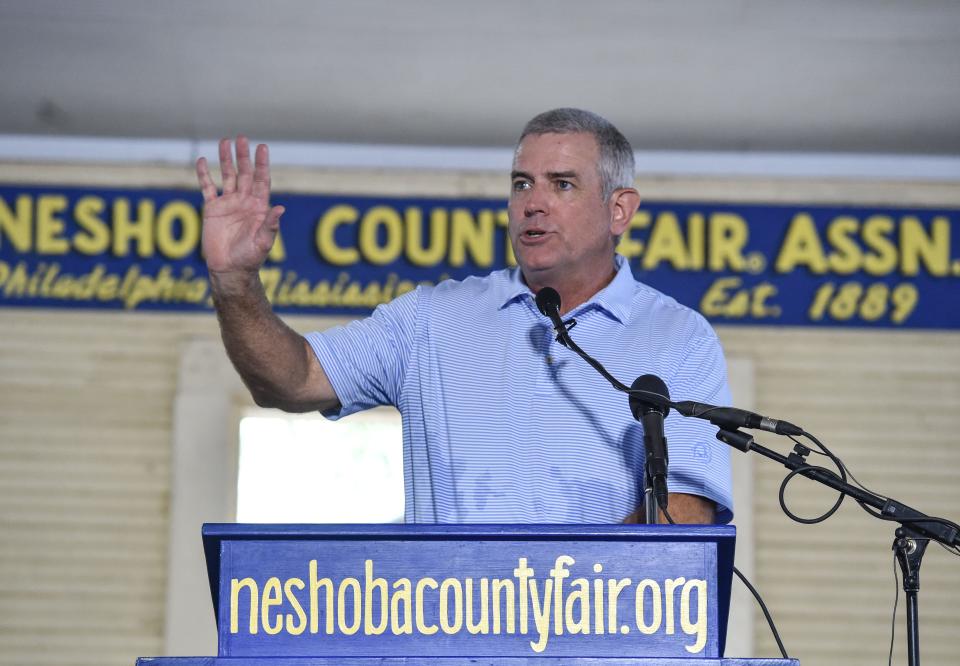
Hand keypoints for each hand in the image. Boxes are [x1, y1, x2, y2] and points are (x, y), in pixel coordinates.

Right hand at [196, 136, 283, 273]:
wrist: (230, 269)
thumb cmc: (250, 258)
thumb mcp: (263, 242)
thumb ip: (270, 225)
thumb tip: (281, 209)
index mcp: (259, 207)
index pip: (262, 180)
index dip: (262, 164)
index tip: (262, 147)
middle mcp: (244, 201)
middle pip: (245, 173)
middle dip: (243, 156)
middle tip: (242, 138)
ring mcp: (228, 204)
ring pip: (227, 176)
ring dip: (225, 160)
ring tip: (224, 141)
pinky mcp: (212, 210)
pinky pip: (207, 188)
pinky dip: (204, 175)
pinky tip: (202, 160)